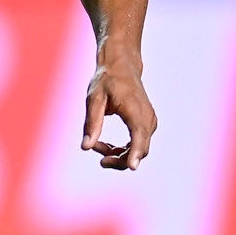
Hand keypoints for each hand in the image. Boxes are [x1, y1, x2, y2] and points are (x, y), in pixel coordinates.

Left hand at [82, 56, 156, 170]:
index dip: (134, 154)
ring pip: (139, 149)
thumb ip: (91, 123)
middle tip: (97, 154)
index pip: (138, 137)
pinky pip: (137, 144)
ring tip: (98, 145)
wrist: (122, 67)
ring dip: (118, 154)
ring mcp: (149, 122)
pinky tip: (106, 145)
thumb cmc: (106, 81)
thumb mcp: (94, 99)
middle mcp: (147, 119)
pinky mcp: (146, 125)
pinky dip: (122, 149)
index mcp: (135, 111)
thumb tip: (86, 147)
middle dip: (118, 159)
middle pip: (140, 149)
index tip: (131, 167)